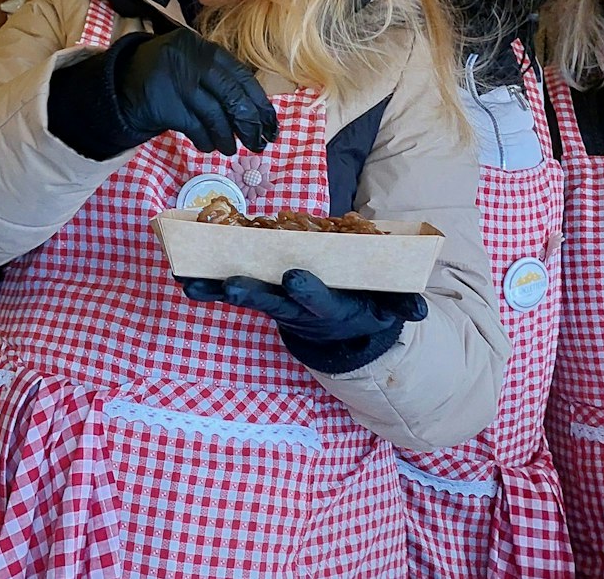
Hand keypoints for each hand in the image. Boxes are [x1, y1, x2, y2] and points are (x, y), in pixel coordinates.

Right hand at [114, 29, 277, 154]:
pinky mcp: (164, 103)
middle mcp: (190, 59)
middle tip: (258, 142)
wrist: (118, 85)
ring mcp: (176, 80)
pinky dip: (206, 140)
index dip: (259, 102)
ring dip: (226, 137)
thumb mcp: (191, 66)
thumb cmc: (164, 79)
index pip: (241, 75)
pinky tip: (208, 146)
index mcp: (202, 47)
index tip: (270, 123)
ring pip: (215, 114)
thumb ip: (218, 78)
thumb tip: (257, 109)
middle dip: (249, 123)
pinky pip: (195, 127)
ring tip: (230, 149)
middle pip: (232, 94)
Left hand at [181, 270, 426, 372]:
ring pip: (242, 296)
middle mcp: (295, 308)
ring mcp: (272, 302)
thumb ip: (403, 302)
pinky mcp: (257, 294)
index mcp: (327, 307)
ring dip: (215, 290)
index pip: (316, 301)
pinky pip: (226, 289)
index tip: (295, 276)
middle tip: (231, 283)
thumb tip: (422, 311)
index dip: (307, 290)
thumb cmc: (365, 302)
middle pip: (270, 301)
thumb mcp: (388, 305)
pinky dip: (205, 286)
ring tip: (189, 282)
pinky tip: (181, 277)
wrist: (340, 326)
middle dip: (252, 292)